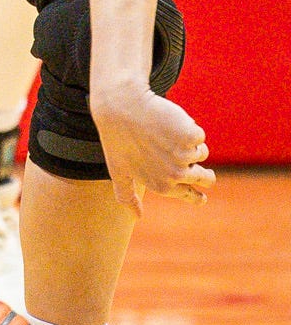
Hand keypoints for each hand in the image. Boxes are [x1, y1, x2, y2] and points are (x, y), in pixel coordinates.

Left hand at [93, 88, 213, 213]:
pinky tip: (168, 123)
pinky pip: (199, 136)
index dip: (198, 197)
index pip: (190, 196)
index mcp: (161, 186)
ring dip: (188, 144)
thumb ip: (127, 195)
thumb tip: (136, 217)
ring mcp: (184, 156)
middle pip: (206, 178)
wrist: (120, 108)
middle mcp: (175, 175)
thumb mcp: (118, 171)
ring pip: (201, 153)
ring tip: (164, 134)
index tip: (202, 198)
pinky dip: (187, 128)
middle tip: (202, 169)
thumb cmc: (117, 139)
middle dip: (205, 174)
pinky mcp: (191, 137)